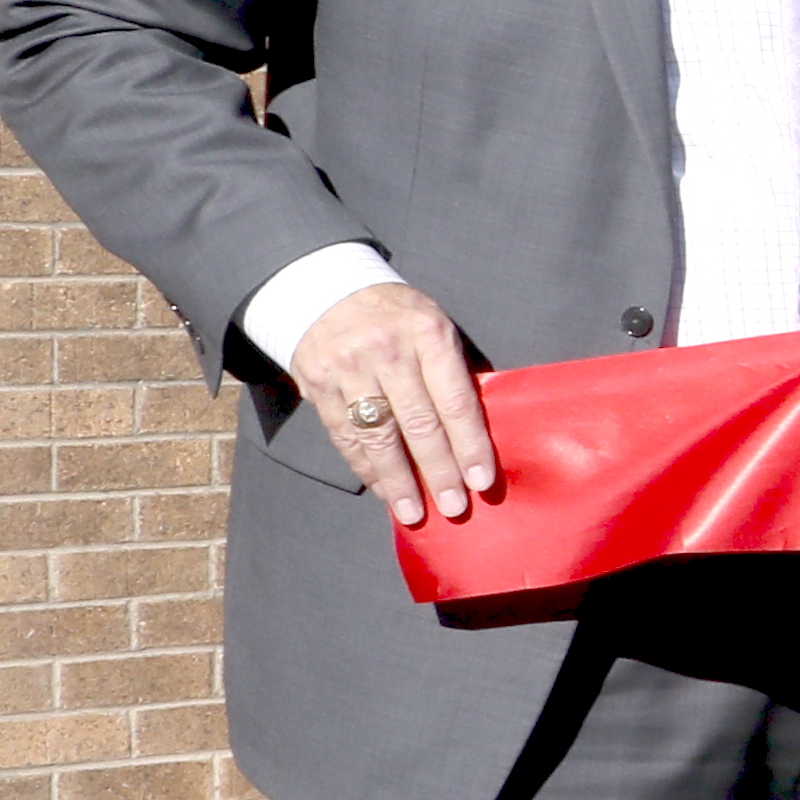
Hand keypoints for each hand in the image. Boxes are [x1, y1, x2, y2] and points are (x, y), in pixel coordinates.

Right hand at [285, 279, 494, 522]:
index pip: (456, 401)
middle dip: (438, 471)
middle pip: (418, 424)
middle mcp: (388, 352)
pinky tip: (383, 489)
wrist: (323, 287)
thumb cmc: (396, 314)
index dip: (470, 445)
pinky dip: (365, 466)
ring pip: (377, 436)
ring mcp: (349, 368)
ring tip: (414, 512)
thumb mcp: (433, 324)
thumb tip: (475, 431)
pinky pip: (344, 435)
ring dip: (398, 480)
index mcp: (428, 335)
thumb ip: (451, 370)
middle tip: (454, 507)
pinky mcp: (317, 383)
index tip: (482, 480)